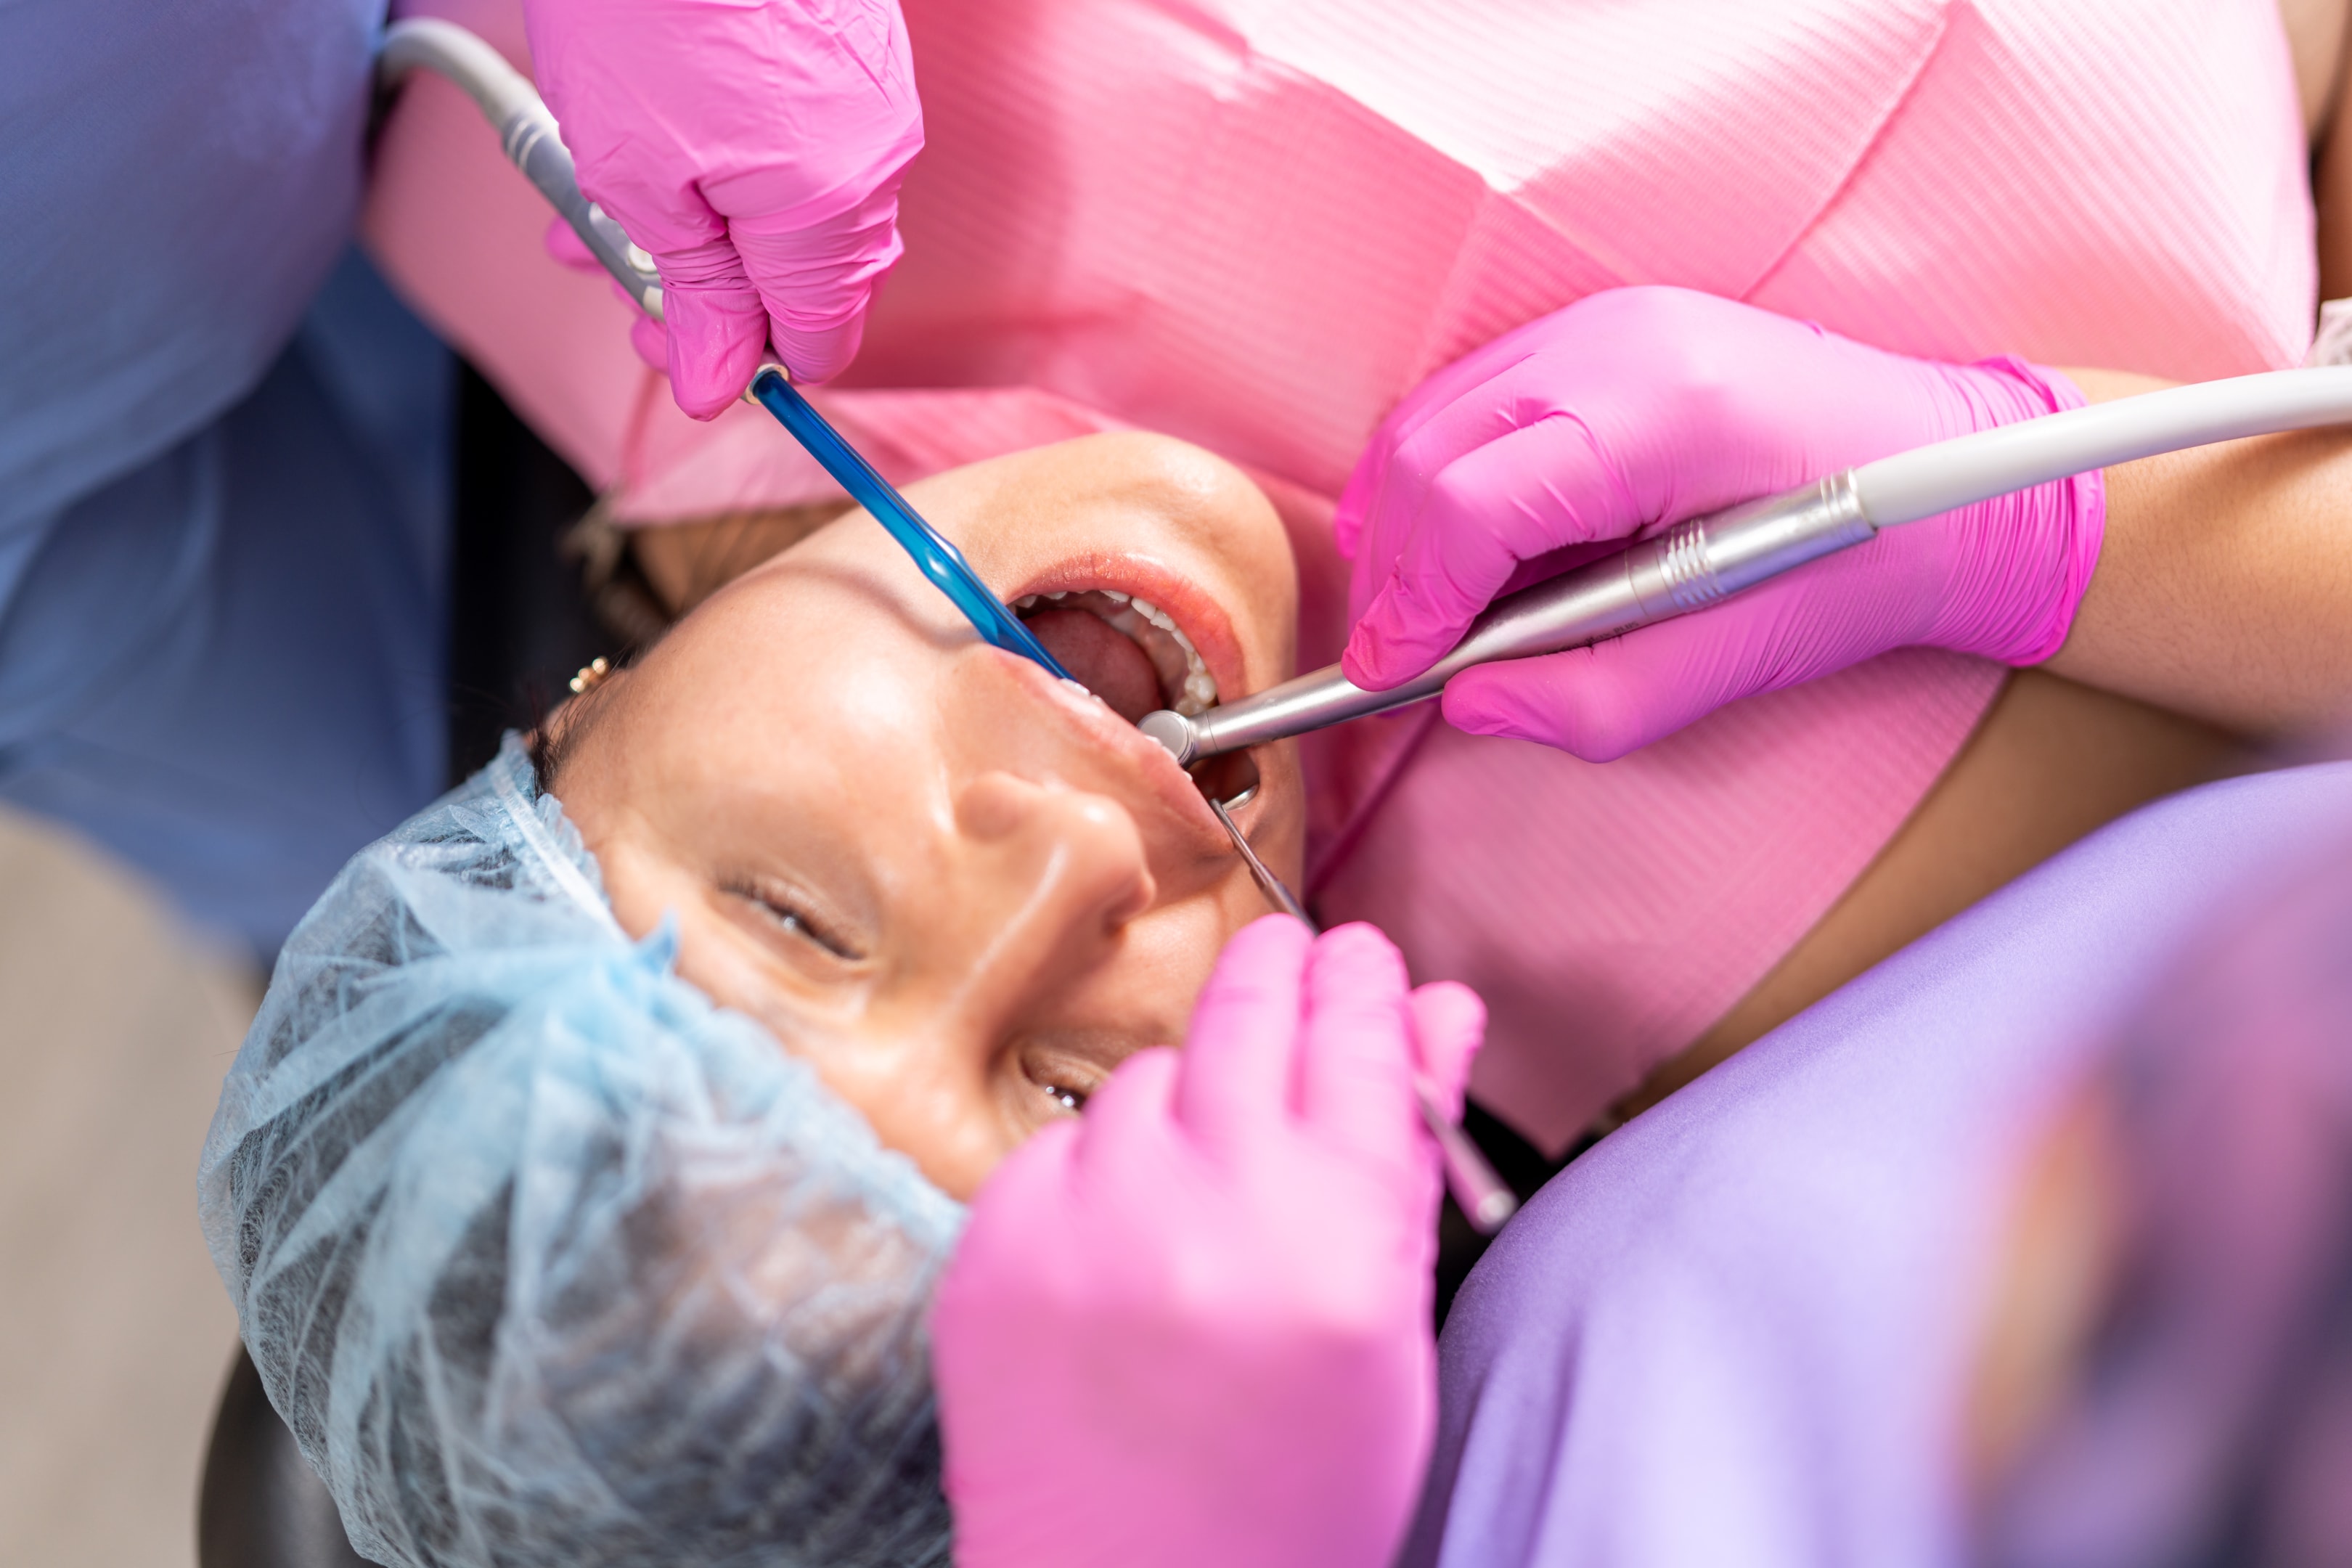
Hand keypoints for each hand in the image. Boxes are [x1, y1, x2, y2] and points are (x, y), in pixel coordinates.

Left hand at [523, 0, 923, 417]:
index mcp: (828, 211)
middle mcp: (873, 159)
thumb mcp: (637, 176)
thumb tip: (716, 381)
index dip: (741, 361)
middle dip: (706, 287)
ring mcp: (872, 96)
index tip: (671, 347)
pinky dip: (727, 156)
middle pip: (806, 275)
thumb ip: (694, 291)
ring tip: (598, 200)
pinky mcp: (854, 46)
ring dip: (701, 220)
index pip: (818, 339)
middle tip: (614, 270)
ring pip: (795, 205)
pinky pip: (803, 138)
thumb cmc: (644, 3)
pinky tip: (649, 136)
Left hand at [931, 916, 1485, 1567]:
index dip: (1364, 981)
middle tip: (1290, 967)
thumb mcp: (1393, 1333)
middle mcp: (1208, 1211)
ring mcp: (1087, 1225)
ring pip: (1148, 1074)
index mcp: (1336, 1240)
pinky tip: (1127, 1244)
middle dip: (1279, 975)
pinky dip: (1098, 1171)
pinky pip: (1060, 1145)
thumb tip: (1435, 1010)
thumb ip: (1412, 1159)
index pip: (1355, 1035)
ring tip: (1207, 1183)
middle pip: (1245, 1009)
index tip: (1361, 959)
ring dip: (1187, 1096)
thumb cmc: (1294, 1489)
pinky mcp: (995, 1248)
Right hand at [1337, 286, 2103, 759]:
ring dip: (1406, 520)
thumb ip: (1597, 700)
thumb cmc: (1867, 563)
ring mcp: (1606, 317)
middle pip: (1430, 449)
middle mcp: (1622, 343)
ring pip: (1433, 414)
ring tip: (1429, 610)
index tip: (1392, 674)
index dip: (1413, 602)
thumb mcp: (1743, 660)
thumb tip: (1472, 707)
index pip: (1472, 501)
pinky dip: (1442, 476)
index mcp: (1666, 418)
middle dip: (1394, 568)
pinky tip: (1472, 548)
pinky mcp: (1602, 323)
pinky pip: (1473, 395)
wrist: (1963, 470)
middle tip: (1399, 656)